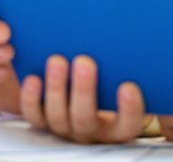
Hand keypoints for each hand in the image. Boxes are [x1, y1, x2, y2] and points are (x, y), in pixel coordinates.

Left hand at [20, 54, 147, 142]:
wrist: (93, 94)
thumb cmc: (112, 86)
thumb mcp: (126, 81)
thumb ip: (133, 71)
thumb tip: (140, 42)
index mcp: (118, 126)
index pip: (128, 124)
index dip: (130, 109)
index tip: (128, 86)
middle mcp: (91, 130)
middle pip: (86, 119)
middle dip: (84, 90)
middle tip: (85, 62)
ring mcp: (66, 127)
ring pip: (58, 117)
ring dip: (56, 89)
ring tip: (57, 60)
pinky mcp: (44, 120)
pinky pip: (35, 115)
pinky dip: (31, 98)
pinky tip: (33, 77)